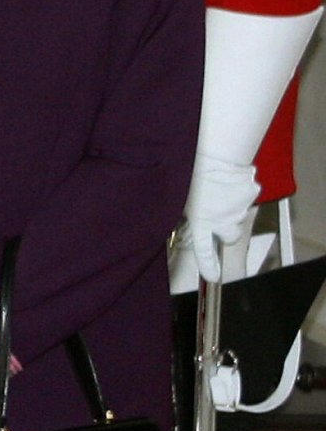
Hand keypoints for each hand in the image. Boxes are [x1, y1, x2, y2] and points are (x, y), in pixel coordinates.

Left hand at [182, 153, 257, 282]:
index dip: (209, 267)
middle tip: (217, 213)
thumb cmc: (194, 172)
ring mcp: (240, 209)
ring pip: (239, 215)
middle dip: (226, 229)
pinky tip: (231, 180)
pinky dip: (241, 192)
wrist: (218, 154)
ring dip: (232, 208)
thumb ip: (185, 214)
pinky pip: (247, 198)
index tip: (213, 277)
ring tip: (221, 191)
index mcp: (202, 222)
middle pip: (231, 236)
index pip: (204, 251)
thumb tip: (184, 220)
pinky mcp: (251, 195)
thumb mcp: (180, 197)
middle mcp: (224, 221)